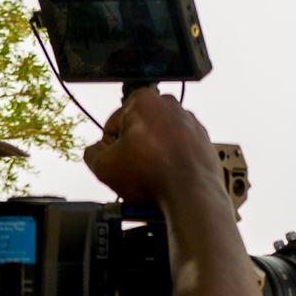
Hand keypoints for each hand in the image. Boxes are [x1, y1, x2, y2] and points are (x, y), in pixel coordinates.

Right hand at [83, 87, 225, 206]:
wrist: (191, 195)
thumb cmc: (153, 177)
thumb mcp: (104, 166)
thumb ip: (92, 153)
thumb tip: (96, 151)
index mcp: (143, 100)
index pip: (113, 125)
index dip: (112, 147)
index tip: (120, 161)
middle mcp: (170, 105)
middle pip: (138, 131)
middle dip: (135, 150)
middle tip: (136, 171)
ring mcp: (190, 122)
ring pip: (160, 141)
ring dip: (154, 156)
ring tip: (154, 176)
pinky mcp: (203, 140)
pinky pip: (179, 150)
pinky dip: (173, 161)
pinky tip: (168, 176)